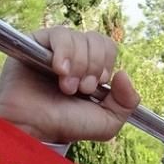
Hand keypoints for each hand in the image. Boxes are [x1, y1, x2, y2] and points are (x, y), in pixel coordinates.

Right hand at [0, 27, 138, 142]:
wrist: (35, 129)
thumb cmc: (65, 125)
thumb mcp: (107, 122)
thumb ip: (127, 103)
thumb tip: (124, 74)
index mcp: (90, 67)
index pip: (107, 46)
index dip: (106, 63)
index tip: (97, 85)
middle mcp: (73, 55)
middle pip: (96, 39)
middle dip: (93, 66)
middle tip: (81, 89)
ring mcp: (54, 48)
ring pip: (78, 38)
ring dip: (78, 65)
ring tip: (66, 87)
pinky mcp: (35, 43)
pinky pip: (59, 34)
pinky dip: (64, 53)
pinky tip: (59, 71)